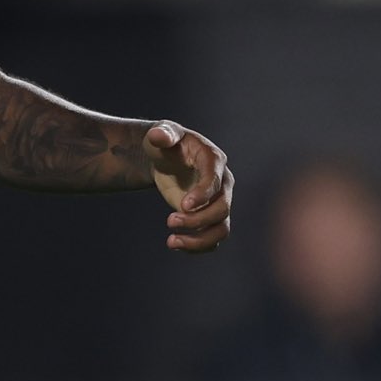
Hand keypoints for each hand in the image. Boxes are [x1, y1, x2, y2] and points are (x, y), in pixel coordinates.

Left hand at [145, 122, 232, 252]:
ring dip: (199, 240)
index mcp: (214, 161)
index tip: (183, 205)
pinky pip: (212, 239)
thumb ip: (163, 134)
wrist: (166, 159)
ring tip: (171, 241)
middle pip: (222, 209)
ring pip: (221, 229)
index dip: (203, 194)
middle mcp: (223, 184)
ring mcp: (217, 202)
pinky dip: (196, 246)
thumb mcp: (163, 134)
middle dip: (197, 219)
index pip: (217, 181)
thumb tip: (158, 135)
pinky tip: (174, 244)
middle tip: (169, 220)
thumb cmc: (166, 143)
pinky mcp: (208, 217)